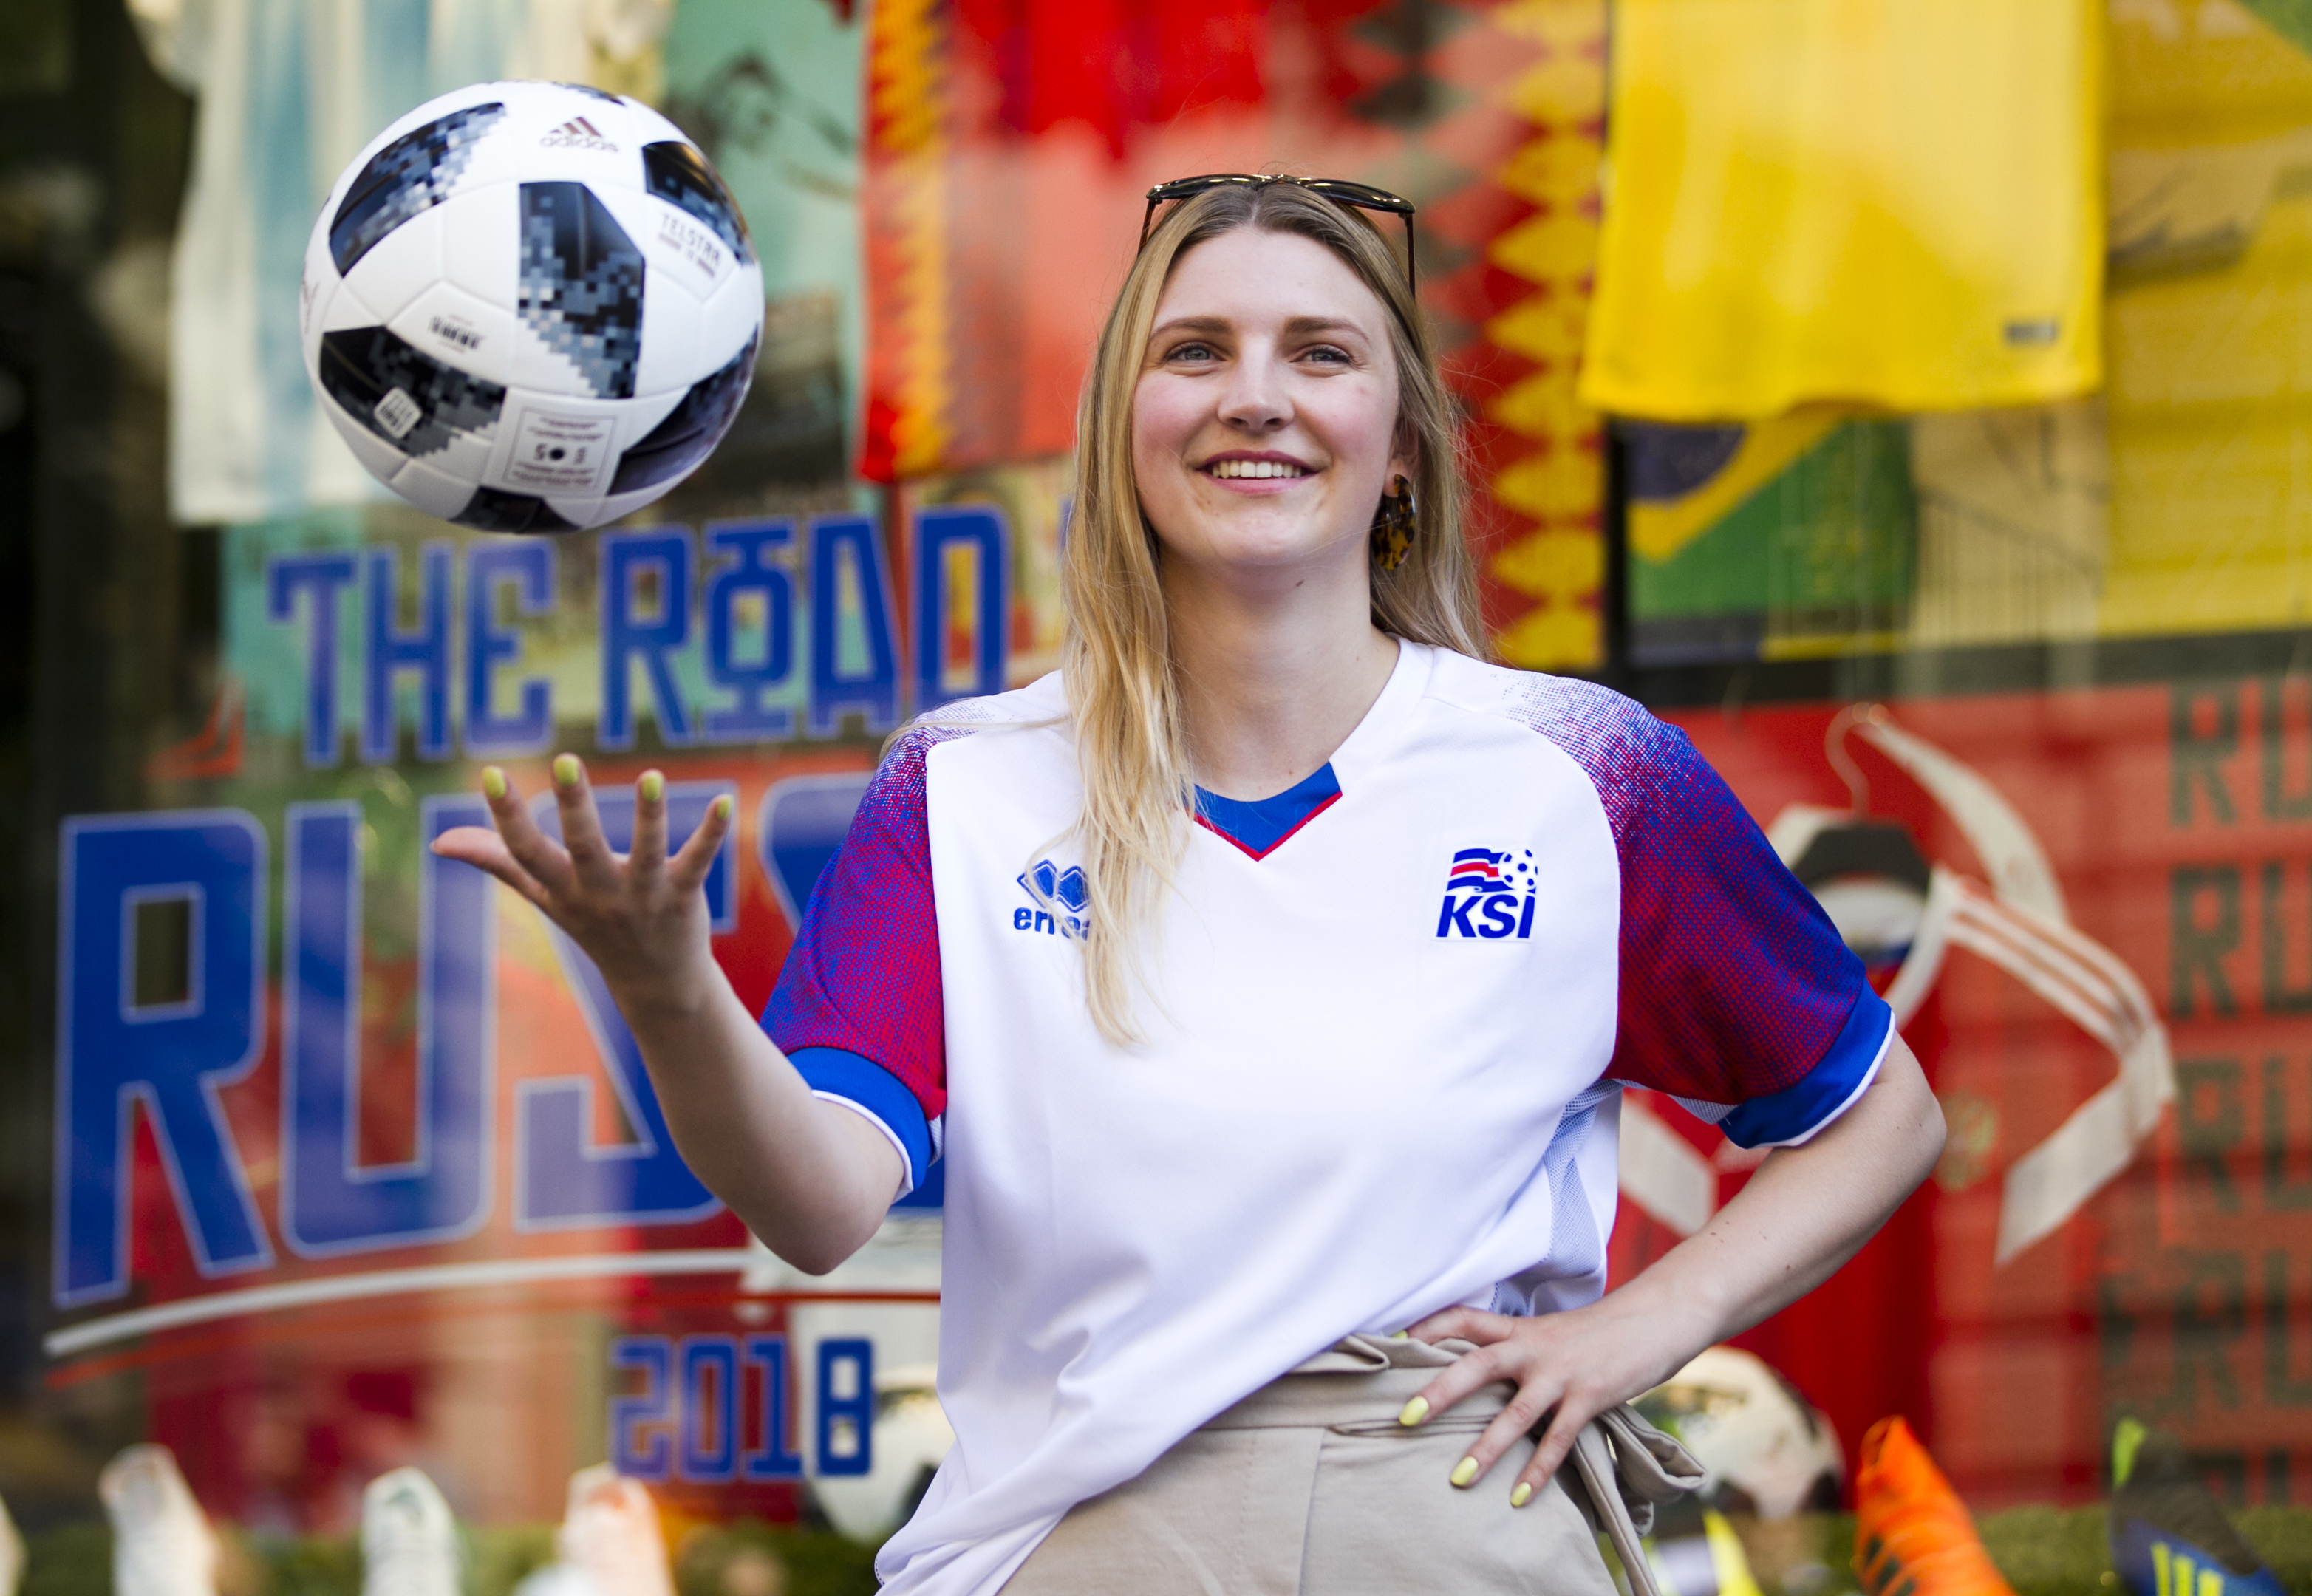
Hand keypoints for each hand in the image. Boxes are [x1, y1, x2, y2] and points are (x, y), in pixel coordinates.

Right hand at [431, 755, 732, 1016]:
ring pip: (646, 853)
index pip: (525, 851)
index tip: (490, 772)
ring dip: (650, 816)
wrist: (655, 983)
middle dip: (575, 807)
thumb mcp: (544, 896)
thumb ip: (497, 863)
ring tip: (652, 776)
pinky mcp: (682, 896)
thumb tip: (439, 842)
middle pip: (583, 848)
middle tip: (568, 760)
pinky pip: (697, 860)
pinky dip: (712, 832)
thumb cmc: (593, 926)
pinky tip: (726, 801)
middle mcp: (599, 893)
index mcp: (560, 888)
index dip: (506, 815)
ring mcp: (643, 896)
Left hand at [1397, 1289, 1709, 1505]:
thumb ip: (1518, 1349)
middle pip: (1477, 1365)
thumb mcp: (1551, 1331)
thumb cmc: (1599, 1330)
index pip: (1464, 1318)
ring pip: (1516, 1412)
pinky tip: (1518, 1497)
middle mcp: (1535, 1347)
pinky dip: (1538, 1471)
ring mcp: (1562, 1373)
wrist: (1656, 1317)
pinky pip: (1558, 1440)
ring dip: (1486, 1447)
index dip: (1429, 1327)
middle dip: (1440, 1391)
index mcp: (1520, 1328)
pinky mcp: (1590, 1397)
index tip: (1394, 1343)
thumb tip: (1482, 1371)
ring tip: (1458, 1478)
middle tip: (1405, 1417)